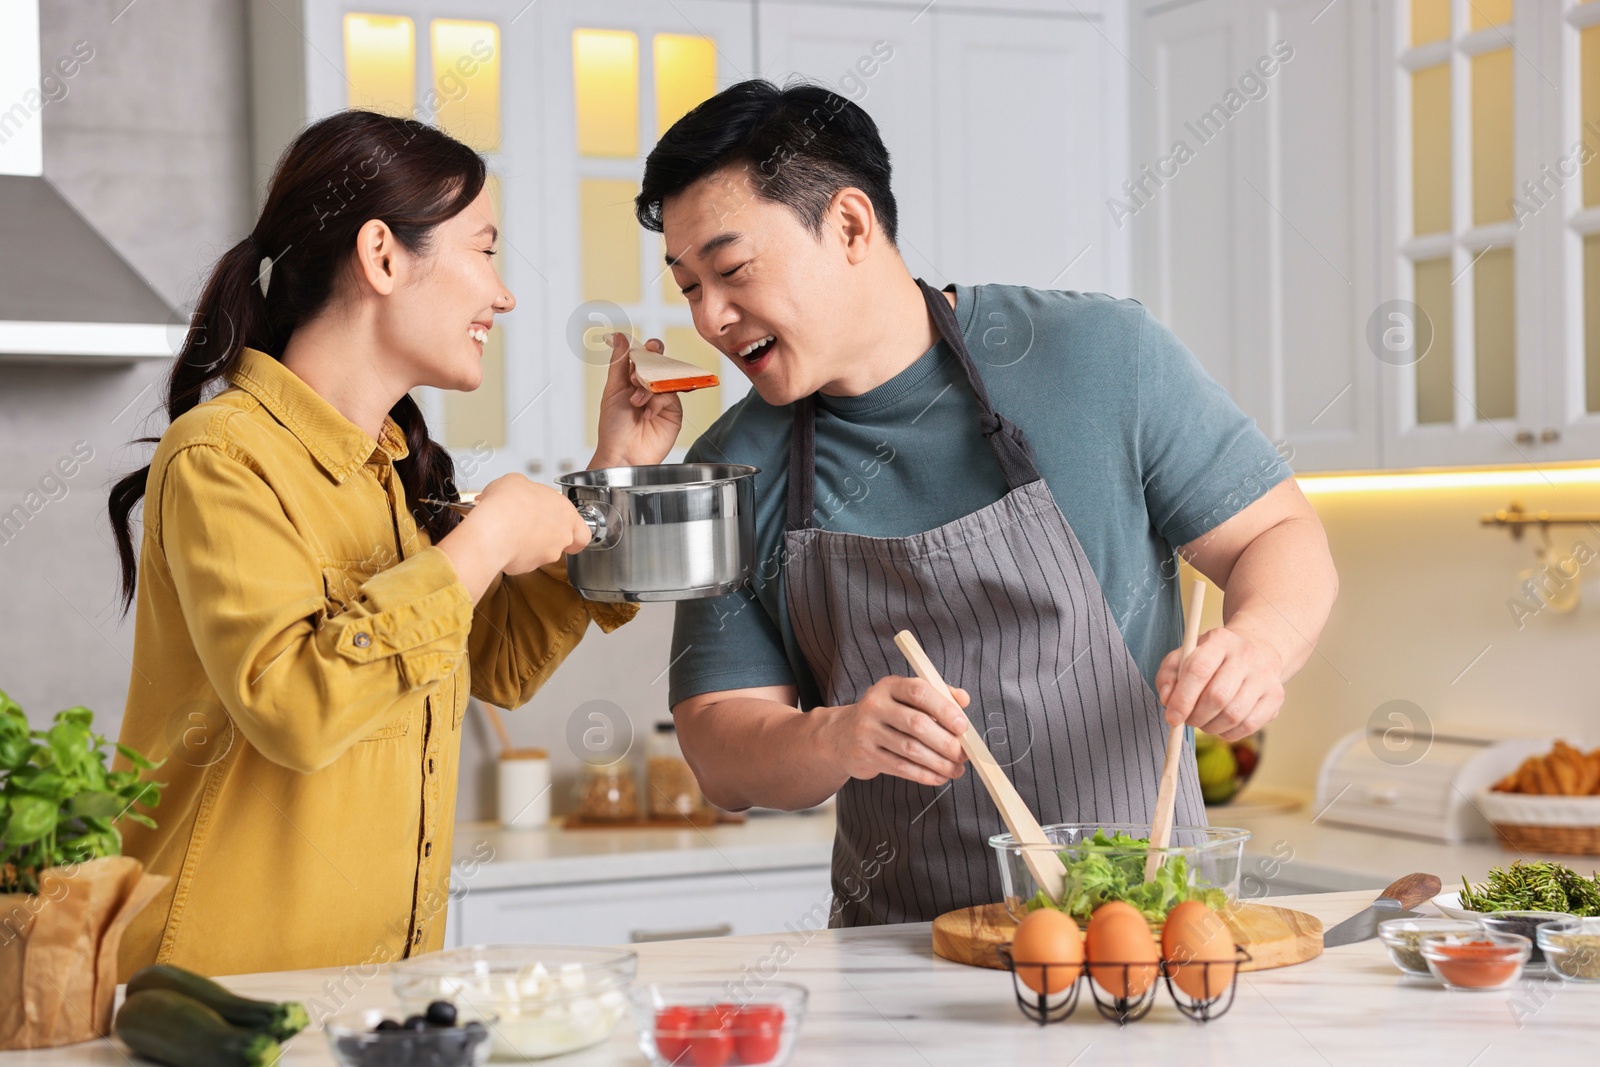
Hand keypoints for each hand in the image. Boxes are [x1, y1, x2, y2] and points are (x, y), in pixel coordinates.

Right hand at [467, 473, 590, 574]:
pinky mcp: (528, 567)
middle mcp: (561, 536)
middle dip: (547, 536)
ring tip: (510, 531)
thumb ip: (526, 489)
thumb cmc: (508, 504)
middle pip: (561, 542)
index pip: (583, 532)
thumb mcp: (516, 481)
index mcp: (566, 513)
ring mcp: (546, 554)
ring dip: (529, 544)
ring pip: (542, 553)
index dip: (575, 532)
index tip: (566, 528)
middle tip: (531, 527)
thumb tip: (517, 491)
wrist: (493, 529)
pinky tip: (502, 541)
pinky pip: (522, 561)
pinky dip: (513, 553)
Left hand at [589, 333, 683, 468]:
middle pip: (660, 363)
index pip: (644, 356)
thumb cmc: (613, 427)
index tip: (647, 347)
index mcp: (632, 379)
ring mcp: (662, 399)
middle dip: (655, 361)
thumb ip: (619, 363)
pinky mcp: (673, 412)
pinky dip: (658, 402)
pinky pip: (671, 396)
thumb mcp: (613, 391)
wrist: (623, 455)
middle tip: (647, 364)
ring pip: (665, 378)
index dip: (647, 349)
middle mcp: (649, 387)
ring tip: (636, 401)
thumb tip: (619, 336)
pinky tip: (647, 414)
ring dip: (649, 386)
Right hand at [819, 676, 972, 787]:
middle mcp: (875, 705)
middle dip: (946, 742)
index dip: (944, 709)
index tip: (963, 726)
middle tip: (963, 754)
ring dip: (939, 763)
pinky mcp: (865, 755)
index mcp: (889, 686)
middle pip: (917, 724)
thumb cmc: (885, 715)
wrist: (841, 735)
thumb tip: (963, 699)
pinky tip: (939, 777)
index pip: (918, 692)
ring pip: (910, 749)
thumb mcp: (904, 697)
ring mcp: (867, 731)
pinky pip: (900, 768)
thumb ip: (936, 694)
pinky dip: (924, 775)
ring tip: (956, 769)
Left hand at [1155, 626, 1283, 740]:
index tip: (1172, 717)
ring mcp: (1265, 676)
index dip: (1182, 698)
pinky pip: (1248, 726)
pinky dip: (1228, 733)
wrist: (1254, 653)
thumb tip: (1167, 699)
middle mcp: (1246, 655)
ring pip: (1233, 715)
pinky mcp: (1275, 696)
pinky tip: (1220, 724)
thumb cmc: (1211, 659)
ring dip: (1210, 726)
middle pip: (1217, 696)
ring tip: (1202, 721)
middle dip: (1196, 716)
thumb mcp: (1185, 657)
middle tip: (1187, 720)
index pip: (1198, 670)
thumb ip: (1168, 674)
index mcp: (1220, 640)